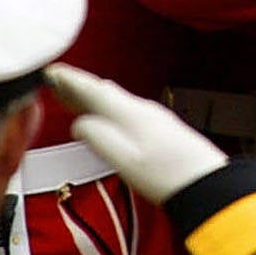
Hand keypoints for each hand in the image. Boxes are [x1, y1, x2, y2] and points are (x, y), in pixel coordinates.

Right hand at [47, 63, 226, 203]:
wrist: (203, 182)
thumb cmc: (163, 174)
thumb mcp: (122, 159)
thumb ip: (98, 137)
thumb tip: (80, 124)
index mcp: (129, 113)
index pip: (94, 90)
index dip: (71, 81)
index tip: (52, 71)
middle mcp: (142, 109)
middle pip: (104, 93)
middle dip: (79, 87)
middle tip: (56, 82)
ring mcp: (153, 118)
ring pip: (116, 101)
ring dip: (93, 97)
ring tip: (74, 98)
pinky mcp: (161, 129)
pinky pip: (126, 111)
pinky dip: (108, 108)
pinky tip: (106, 118)